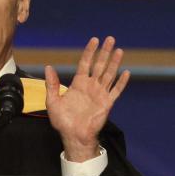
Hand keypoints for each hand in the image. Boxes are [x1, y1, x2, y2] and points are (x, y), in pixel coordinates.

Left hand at [44, 36, 130, 162]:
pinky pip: (116, 91)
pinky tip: (126, 72)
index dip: (90, 52)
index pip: (86, 63)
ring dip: (114, 62)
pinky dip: (121, 82)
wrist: (74, 136)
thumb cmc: (63, 121)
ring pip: (109, 74)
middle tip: (110, 39)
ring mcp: (100, 94)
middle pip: (100, 65)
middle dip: (105, 52)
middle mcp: (91, 86)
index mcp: (79, 84)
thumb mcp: (53, 101)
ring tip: (119, 50)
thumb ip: (52, 85)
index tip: (94, 40)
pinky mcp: (107, 103)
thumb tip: (48, 67)